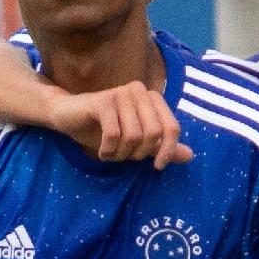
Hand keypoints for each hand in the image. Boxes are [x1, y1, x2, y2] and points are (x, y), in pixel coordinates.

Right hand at [48, 84, 191, 168]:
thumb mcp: (138, 142)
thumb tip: (190, 156)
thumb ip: (162, 146)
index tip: (157, 166)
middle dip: (139, 153)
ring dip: (122, 153)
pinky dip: (109, 150)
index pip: (172, 128)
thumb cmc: (104, 128)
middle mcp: (139, 91)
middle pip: (153, 134)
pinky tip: (102, 150)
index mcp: (152, 98)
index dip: (168, 151)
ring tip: (112, 153)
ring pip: (134, 136)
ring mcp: (121, 93)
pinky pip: (114, 134)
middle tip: (124, 156)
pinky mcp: (103, 101)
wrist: (68, 117)